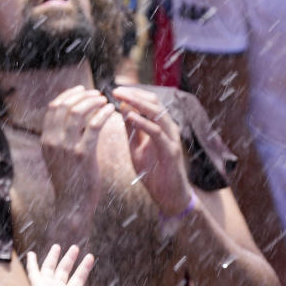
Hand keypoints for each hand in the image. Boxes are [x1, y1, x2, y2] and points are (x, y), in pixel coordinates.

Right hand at [26, 244, 97, 285]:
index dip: (84, 267)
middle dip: (70, 258)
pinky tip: (31, 254)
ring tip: (57, 246)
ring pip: (51, 267)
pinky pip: (33, 271)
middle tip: (75, 247)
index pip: (78, 278)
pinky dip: (31, 262)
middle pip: (65, 270)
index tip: (90, 257)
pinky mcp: (37, 285)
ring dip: (53, 256)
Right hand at [41, 86, 114, 213]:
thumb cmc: (70, 181)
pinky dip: (103, 114)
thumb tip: (69, 119)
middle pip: (64, 106)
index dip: (67, 95)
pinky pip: (94, 126)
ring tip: (104, 100)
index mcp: (45, 140)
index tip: (82, 90)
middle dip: (82, 96)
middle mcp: (53, 142)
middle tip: (96, 94)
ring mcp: (66, 148)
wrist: (72, 204)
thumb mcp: (58, 157)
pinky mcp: (83, 155)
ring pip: (78, 112)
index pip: (53, 108)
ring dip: (93, 102)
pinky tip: (111, 111)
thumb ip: (60, 138)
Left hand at [114, 86, 194, 215]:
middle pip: (154, 102)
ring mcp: (171, 138)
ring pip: (157, 113)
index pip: (149, 102)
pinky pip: (157, 133)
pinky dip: (143, 123)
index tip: (114, 90)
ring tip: (121, 98)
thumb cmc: (153, 171)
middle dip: (134, 94)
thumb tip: (122, 109)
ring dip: (138, 104)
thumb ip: (132, 130)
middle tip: (115, 90)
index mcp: (160, 126)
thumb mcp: (137, 147)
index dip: (133, 94)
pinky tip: (130, 117)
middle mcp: (169, 128)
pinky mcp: (171, 151)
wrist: (169, 196)